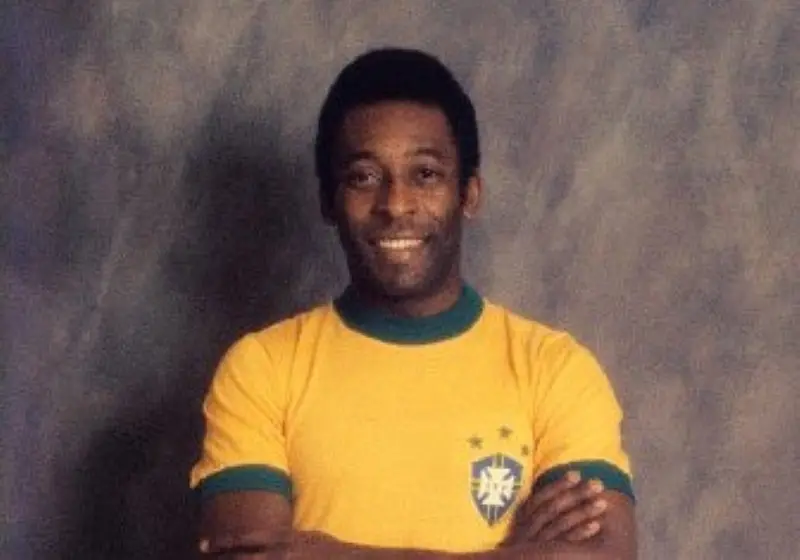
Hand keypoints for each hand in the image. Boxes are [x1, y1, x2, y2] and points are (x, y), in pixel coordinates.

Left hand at [198, 530, 337, 558]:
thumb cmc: (328, 548)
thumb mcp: (306, 534)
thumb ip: (285, 535)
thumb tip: (269, 536)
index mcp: (282, 537)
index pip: (245, 538)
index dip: (222, 541)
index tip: (204, 544)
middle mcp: (279, 553)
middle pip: (241, 557)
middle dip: (221, 559)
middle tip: (202, 558)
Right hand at [504, 471, 607, 544]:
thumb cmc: (528, 542)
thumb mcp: (526, 524)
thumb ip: (539, 509)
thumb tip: (566, 485)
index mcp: (522, 517)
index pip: (540, 498)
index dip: (558, 486)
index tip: (576, 474)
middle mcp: (528, 529)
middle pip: (553, 509)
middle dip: (576, 495)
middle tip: (597, 484)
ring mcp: (539, 544)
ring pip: (561, 524)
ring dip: (583, 512)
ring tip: (603, 502)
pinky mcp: (549, 555)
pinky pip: (567, 543)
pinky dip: (581, 533)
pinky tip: (596, 525)